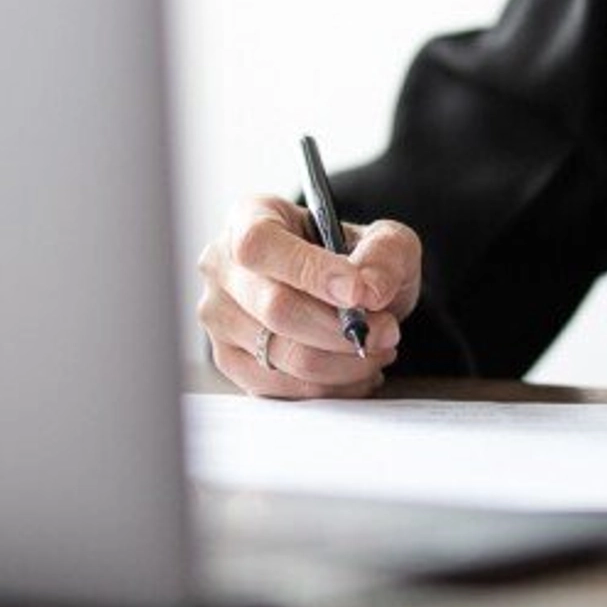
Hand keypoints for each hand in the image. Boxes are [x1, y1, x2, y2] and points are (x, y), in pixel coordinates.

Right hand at [197, 195, 420, 398]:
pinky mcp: (231, 362)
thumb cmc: (352, 258)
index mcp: (249, 218)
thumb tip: (369, 291)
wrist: (343, 290)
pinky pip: (281, 388)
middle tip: (386, 331)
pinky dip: (329, 386)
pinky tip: (354, 370)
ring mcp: (220, 318)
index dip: (310, 272)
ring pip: (281, 355)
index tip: (359, 294)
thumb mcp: (384, 240)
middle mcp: (223, 267)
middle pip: (274, 309)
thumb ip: (385, 254)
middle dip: (342, 329)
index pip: (261, 245)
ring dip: (343, 363)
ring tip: (376, 349)